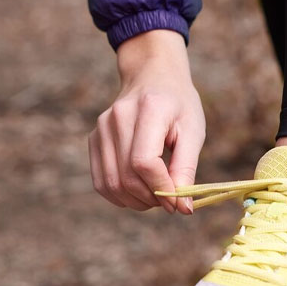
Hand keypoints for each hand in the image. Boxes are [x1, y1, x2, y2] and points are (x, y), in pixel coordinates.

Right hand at [89, 30, 205, 213]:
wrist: (152, 76)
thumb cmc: (178, 105)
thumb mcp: (193, 131)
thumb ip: (187, 169)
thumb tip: (183, 209)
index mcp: (148, 109)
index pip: (144, 162)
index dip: (161, 189)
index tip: (178, 202)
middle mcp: (118, 117)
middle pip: (127, 176)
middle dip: (151, 199)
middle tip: (170, 202)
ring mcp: (101, 128)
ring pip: (112, 183)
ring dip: (135, 201)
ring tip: (155, 197)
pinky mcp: (94, 139)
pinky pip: (101, 181)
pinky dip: (119, 196)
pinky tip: (138, 193)